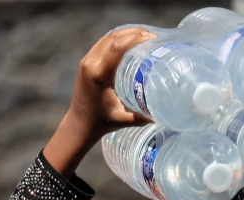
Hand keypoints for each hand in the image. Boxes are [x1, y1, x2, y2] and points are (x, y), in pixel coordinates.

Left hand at [44, 28, 155, 176]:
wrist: (79, 123)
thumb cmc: (102, 122)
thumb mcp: (124, 120)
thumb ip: (143, 117)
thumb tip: (164, 112)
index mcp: (99, 76)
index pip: (116, 48)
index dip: (135, 38)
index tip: (152, 38)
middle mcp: (90, 64)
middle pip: (113, 37)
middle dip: (133, 33)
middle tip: (152, 36)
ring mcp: (86, 61)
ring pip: (107, 37)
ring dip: (125, 33)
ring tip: (144, 36)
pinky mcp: (86, 61)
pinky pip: (102, 43)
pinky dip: (117, 38)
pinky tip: (130, 41)